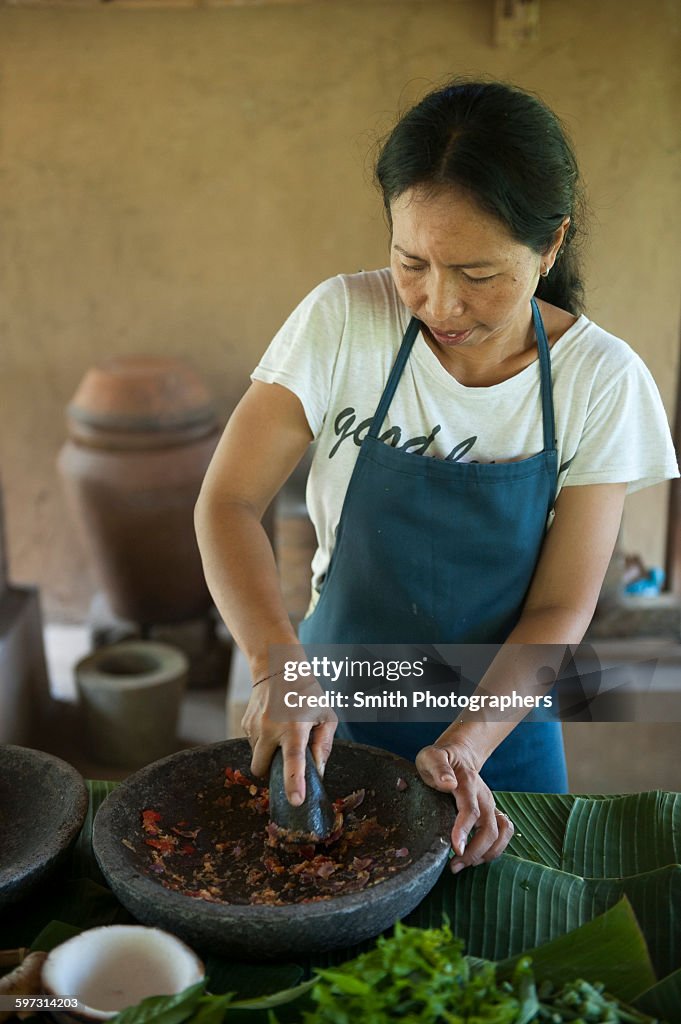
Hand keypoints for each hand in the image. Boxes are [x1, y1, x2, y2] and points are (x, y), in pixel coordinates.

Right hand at [241, 668, 336, 806]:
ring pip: (256, 757)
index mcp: (295, 728)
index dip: (294, 783)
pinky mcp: (244, 723)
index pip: (294, 760)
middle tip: (286, 757)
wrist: (277, 666)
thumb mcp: (325, 715)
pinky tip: (272, 724)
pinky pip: (252, 744)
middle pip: (262, 770)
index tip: (295, 801)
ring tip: (281, 733)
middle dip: (272, 771)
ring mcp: (254, 727)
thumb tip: (318, 772)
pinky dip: (262, 742)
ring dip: (268, 754)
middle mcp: (270, 729)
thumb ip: (323, 745)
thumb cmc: (307, 691)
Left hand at [415, 741, 513, 872]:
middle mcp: (484, 796)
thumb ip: (437, 767)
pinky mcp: (494, 813)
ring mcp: (491, 806)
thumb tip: (447, 784)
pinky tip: (475, 857)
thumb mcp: (431, 758)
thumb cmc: (440, 760)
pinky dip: (494, 850)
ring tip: (463, 864)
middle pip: (489, 829)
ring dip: (486, 854)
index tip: (455, 849)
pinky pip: (504, 834)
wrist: (459, 755)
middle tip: (454, 866)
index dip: (464, 831)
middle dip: (474, 852)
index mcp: (467, 783)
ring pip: (501, 834)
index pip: (470, 810)